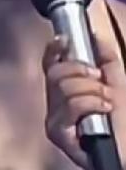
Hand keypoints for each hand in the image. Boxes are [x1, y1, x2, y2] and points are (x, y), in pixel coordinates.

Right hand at [43, 32, 125, 169]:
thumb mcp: (119, 87)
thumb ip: (107, 62)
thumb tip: (97, 37)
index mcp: (67, 94)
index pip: (50, 66)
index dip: (53, 51)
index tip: (64, 39)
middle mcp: (55, 107)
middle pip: (55, 73)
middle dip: (80, 70)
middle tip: (101, 80)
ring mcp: (54, 120)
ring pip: (64, 87)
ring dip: (93, 90)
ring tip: (108, 103)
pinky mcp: (58, 133)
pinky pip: (72, 104)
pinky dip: (92, 102)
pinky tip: (105, 110)